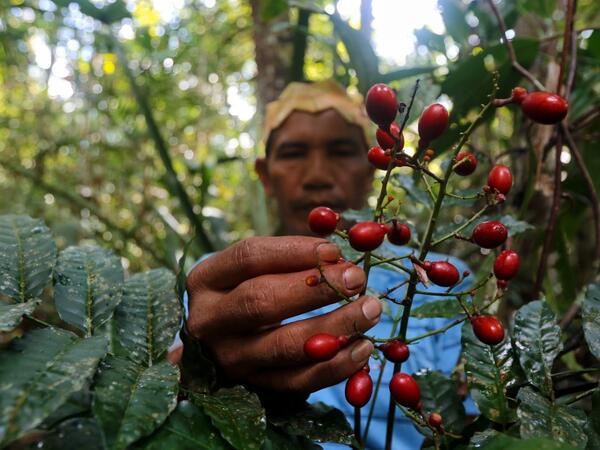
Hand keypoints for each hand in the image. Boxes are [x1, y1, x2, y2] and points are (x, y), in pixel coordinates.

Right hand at [185, 236, 381, 393]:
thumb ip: (287, 260)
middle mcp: (209, 320)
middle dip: (316, 288)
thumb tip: (339, 256)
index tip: (334, 250)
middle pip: (262, 300)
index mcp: (206, 279)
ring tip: (370, 310)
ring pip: (285, 345)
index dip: (295, 251)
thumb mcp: (250, 271)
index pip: (248, 257)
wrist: (217, 347)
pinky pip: (298, 381)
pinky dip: (335, 367)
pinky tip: (363, 348)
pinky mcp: (253, 387)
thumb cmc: (243, 293)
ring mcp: (229, 358)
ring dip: (335, 327)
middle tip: (357, 277)